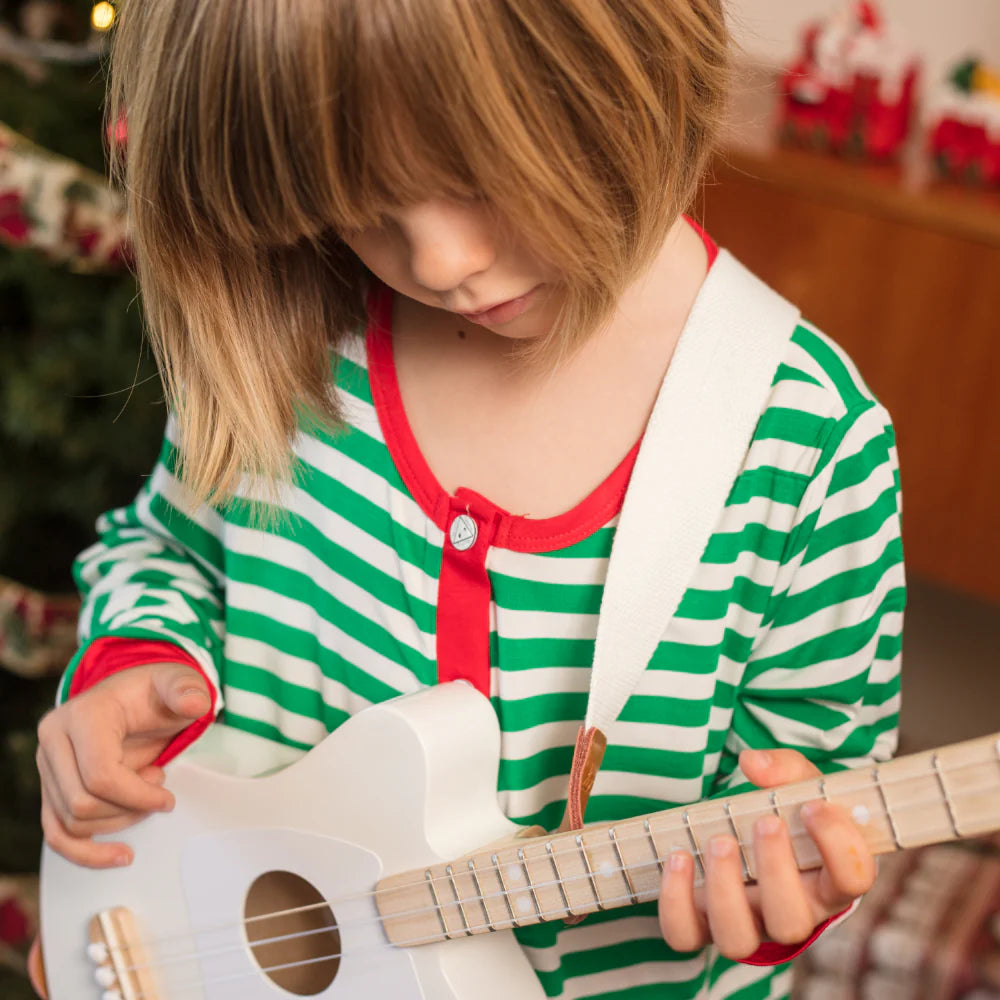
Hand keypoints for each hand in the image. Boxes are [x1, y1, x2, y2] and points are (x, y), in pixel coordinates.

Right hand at [36, 662, 210, 868]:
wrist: (136, 698)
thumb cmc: (155, 692)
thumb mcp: (176, 683)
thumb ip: (187, 689)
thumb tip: (195, 703)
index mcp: (82, 715)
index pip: (99, 775)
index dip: (138, 795)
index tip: (167, 797)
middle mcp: (54, 741)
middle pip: (82, 803)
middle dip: (128, 807)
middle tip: (157, 787)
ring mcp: (48, 767)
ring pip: (71, 822)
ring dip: (117, 822)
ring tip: (145, 794)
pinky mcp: (52, 788)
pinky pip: (56, 833)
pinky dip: (85, 852)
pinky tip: (119, 856)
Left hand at [657, 748, 875, 958]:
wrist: (756, 840)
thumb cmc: (789, 814)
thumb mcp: (799, 785)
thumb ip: (785, 769)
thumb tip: (753, 763)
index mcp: (828, 880)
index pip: (852, 881)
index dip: (840, 847)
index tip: (815, 806)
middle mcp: (791, 913)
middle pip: (791, 922)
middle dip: (776, 871)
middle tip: (766, 823)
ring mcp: (746, 924)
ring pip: (737, 939)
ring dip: (724, 890)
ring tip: (719, 840)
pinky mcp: (702, 923)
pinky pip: (685, 934)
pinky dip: (675, 901)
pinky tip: (679, 858)